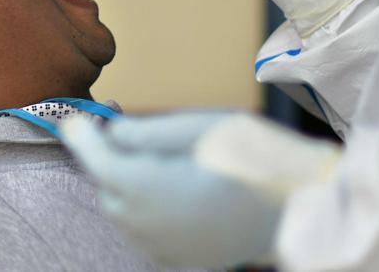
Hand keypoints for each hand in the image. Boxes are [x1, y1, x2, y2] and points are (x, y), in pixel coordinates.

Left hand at [62, 111, 339, 267]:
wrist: (301, 209)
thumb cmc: (254, 159)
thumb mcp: (200, 127)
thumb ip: (147, 131)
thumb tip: (113, 132)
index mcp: (147, 187)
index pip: (97, 161)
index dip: (83, 139)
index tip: (76, 121)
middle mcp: (146, 224)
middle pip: (108, 188)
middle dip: (112, 161)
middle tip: (131, 132)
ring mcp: (162, 247)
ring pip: (126, 212)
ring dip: (130, 186)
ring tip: (164, 161)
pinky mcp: (180, 258)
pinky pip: (147, 231)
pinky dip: (149, 210)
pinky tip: (178, 190)